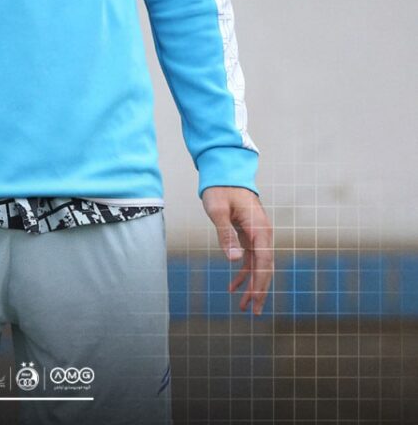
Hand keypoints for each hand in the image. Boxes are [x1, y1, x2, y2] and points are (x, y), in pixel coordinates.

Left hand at [201, 185, 272, 314]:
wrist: (225, 170)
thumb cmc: (220, 188)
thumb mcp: (218, 210)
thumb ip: (226, 234)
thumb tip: (235, 261)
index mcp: (259, 228)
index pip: (263, 262)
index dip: (259, 283)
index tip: (254, 301)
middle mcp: (263, 233)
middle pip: (265, 267)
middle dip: (259, 290)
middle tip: (254, 312)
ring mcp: (257, 234)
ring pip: (258, 265)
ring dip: (251, 284)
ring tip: (243, 306)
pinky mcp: (249, 233)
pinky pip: (250, 258)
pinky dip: (244, 272)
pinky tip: (234, 285)